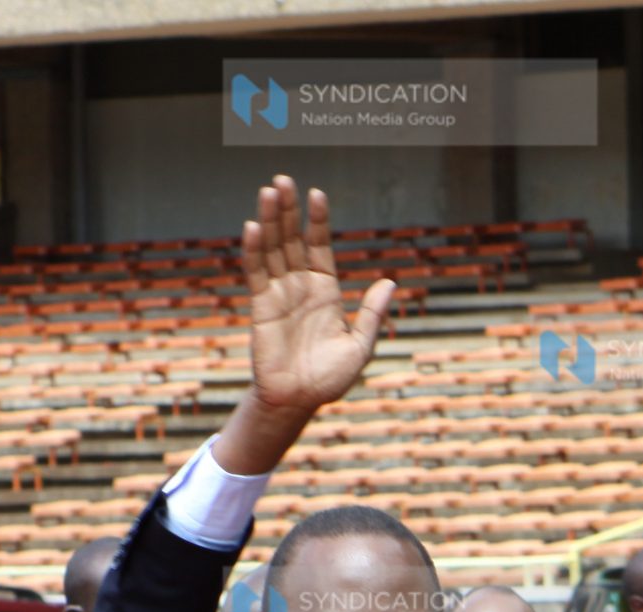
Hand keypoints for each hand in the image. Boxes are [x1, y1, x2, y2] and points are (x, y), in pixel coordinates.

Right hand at [238, 177, 393, 420]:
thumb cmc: (330, 378)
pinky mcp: (261, 306)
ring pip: (273, 249)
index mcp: (325, 291)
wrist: (299, 401)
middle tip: (283, 179)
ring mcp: (279, 294)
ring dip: (269, 221)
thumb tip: (390, 283)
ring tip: (268, 191)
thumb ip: (371, 314)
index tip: (316, 194)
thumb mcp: (360, 346)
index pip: (319, 247)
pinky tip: (252, 226)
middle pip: (291, 239)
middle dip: (288, 210)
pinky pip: (256, 273)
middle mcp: (300, 286)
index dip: (317, 221)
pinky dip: (253, 250)